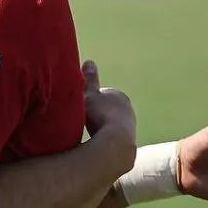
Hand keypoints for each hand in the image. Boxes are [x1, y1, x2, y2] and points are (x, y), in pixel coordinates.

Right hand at [82, 60, 136, 177]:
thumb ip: (89, 79)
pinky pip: (110, 140)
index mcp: (119, 96)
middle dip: (93, 115)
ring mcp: (129, 128)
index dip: (86, 101)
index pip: (99, 95)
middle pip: (104, 111)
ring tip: (87, 135)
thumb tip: (89, 61)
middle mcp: (127, 110)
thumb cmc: (99, 115)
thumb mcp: (88, 94)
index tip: (78, 108)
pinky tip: (94, 146)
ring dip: (98, 129)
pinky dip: (102, 141)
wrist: (115, 143)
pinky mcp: (127, 144)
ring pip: (107, 126)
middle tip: (79, 122)